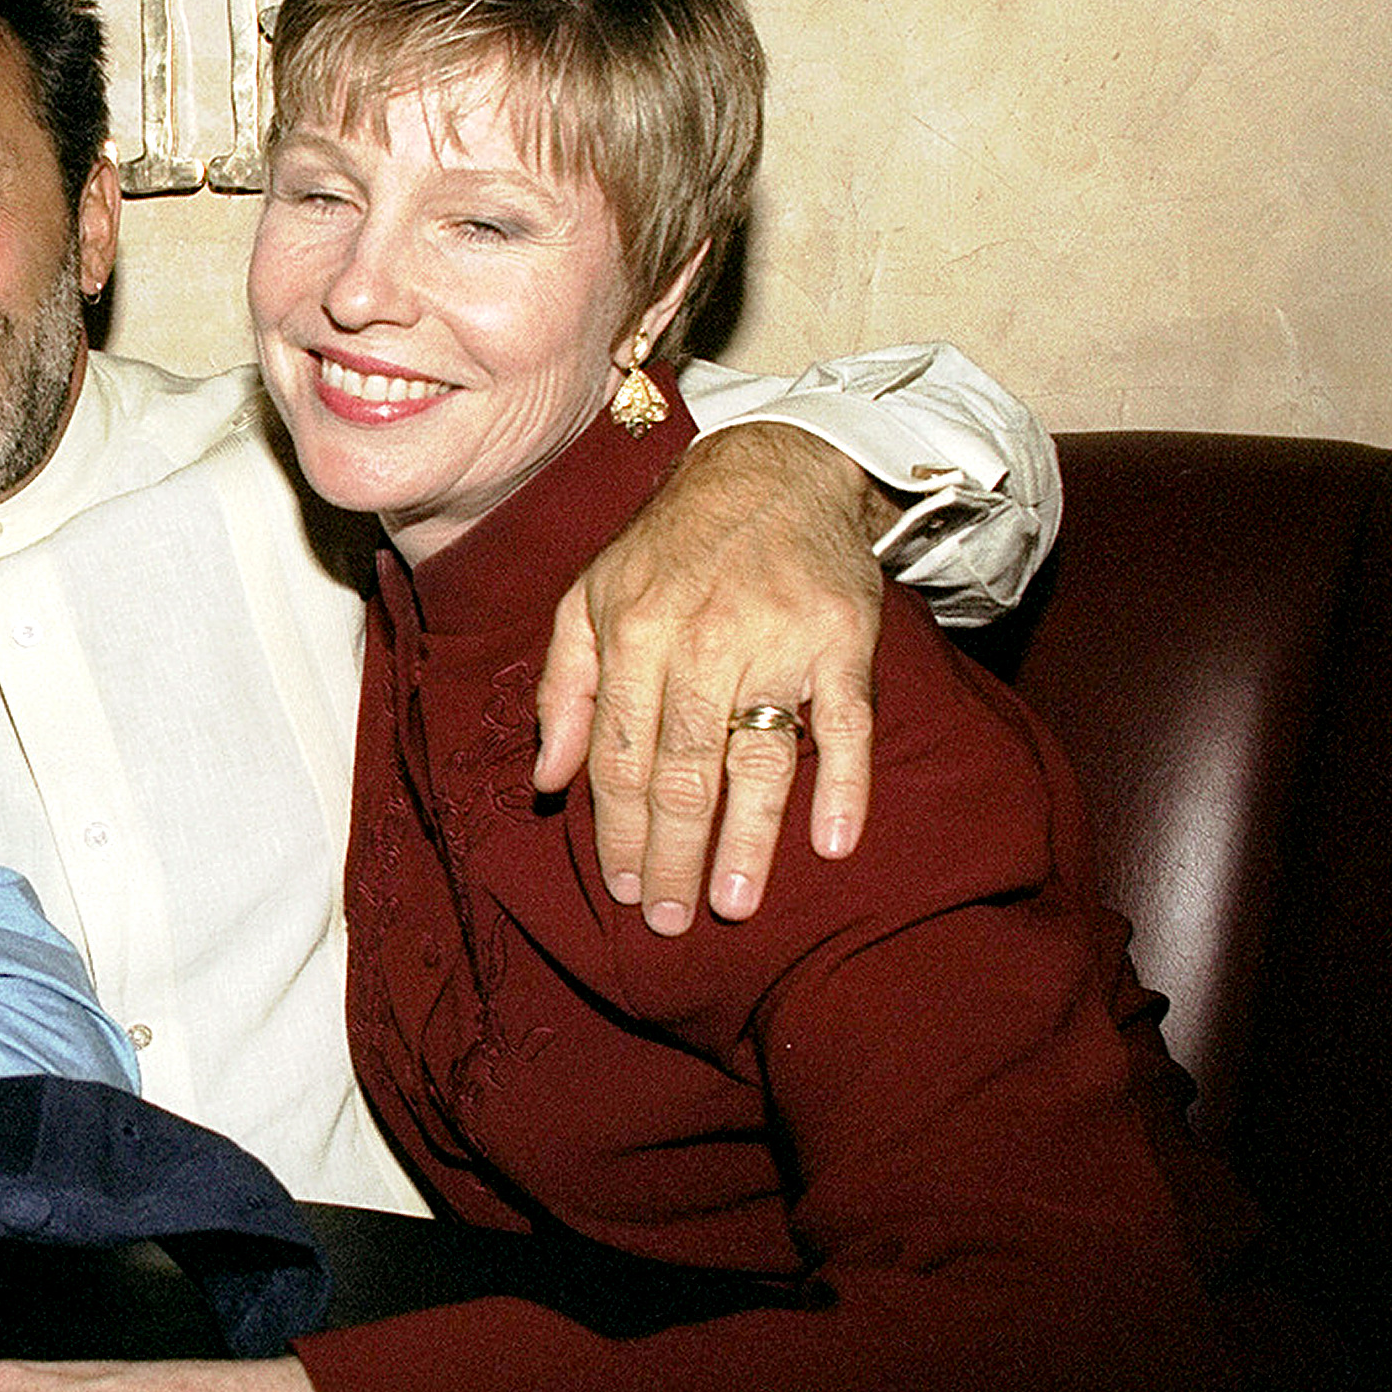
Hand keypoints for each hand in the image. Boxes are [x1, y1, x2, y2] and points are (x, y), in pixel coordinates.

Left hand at [534, 423, 886, 932]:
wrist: (772, 471)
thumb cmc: (668, 547)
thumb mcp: (588, 598)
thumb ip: (564, 689)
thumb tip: (546, 782)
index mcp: (633, 635)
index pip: (621, 758)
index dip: (618, 831)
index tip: (621, 888)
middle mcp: (701, 641)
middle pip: (683, 773)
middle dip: (672, 856)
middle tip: (669, 921)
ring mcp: (777, 642)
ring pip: (757, 760)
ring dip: (747, 842)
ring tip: (735, 906)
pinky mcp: (843, 640)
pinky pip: (845, 724)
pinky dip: (843, 785)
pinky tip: (832, 843)